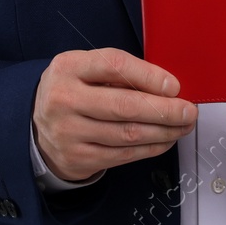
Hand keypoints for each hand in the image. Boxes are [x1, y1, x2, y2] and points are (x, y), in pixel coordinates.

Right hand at [32, 48, 197, 182]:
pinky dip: (150, 147)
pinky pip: (123, 154)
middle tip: (187, 111)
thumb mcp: (86, 70)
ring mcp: (69, 132)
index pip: (114, 66)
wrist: (37, 126)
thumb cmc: (73, 91)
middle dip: (164, 110)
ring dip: (163, 131)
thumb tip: (166, 87)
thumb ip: (120, 73)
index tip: (174, 86)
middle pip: (124, 105)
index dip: (149, 76)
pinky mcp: (78, 158)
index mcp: (69, 67)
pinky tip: (164, 140)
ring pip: (127, 134)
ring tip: (182, 126)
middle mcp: (65, 99)